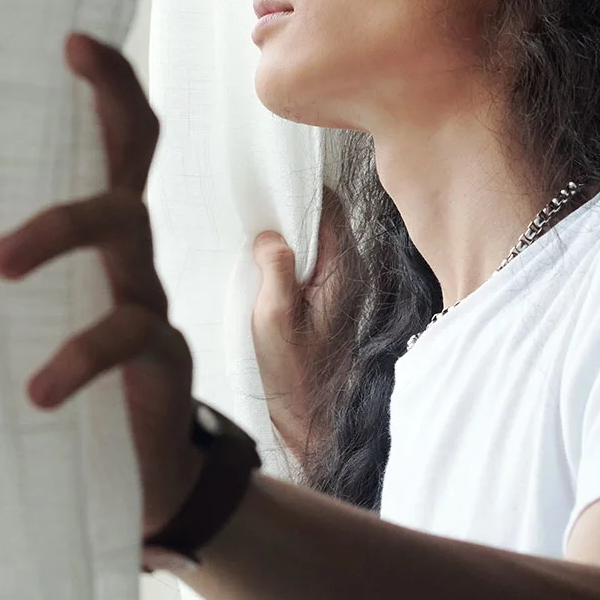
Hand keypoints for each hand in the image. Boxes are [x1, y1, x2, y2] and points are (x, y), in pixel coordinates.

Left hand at [0, 32, 200, 535]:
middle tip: (71, 58)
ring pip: (122, 233)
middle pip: (132, 159)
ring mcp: (148, 304)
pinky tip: (37, 392)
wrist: (134, 493)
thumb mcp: (6, 333)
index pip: (112, 144)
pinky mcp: (160, 365)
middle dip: (111, 100)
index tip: (71, 38)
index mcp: (94, 242)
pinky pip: (126, 337)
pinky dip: (77, 359)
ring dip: (56, 229)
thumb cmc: (53, 396)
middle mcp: (127, 259)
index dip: (106, 86)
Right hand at [250, 184, 352, 470]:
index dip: (300, 189)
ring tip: (250, 228)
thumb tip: (270, 234)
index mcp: (343, 272)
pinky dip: (285, 256)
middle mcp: (349, 275)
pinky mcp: (325, 303)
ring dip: (284, 235)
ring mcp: (338, 289)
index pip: (329, 209)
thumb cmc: (294, 375)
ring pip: (312, 242)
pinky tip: (259, 261)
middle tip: (251, 201)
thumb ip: (276, 269)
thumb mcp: (274, 318)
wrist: (309, 420)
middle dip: (288, 210)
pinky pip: (306, 264)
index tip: (269, 179)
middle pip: (321, 222)